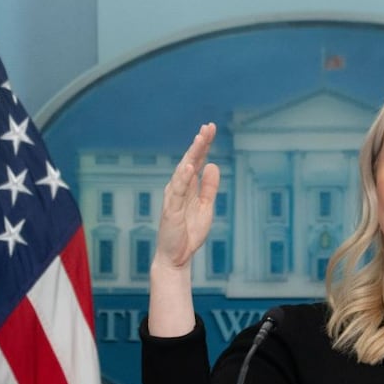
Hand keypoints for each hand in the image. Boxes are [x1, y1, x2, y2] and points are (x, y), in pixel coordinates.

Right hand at [154, 123, 221, 272]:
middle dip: (199, 144)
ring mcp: (173, 198)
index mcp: (188, 187)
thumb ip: (209, 187)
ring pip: (183, 171)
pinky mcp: (170, 210)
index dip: (203, 145)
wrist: (177, 256)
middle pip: (189, 161)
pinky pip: (177, 191)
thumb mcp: (206, 207)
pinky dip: (182, 178)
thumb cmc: (189, 232)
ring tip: (200, 139)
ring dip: (191, 155)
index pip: (196, 161)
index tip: (210, 127)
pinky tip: (189, 166)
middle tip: (207, 127)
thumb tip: (213, 165)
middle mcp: (179, 188)